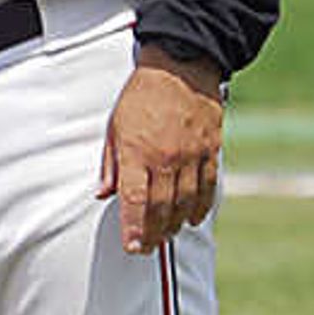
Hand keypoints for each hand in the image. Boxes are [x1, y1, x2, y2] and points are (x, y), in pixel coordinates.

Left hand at [98, 46, 225, 255]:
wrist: (181, 66)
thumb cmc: (144, 95)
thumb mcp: (115, 126)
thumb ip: (110, 164)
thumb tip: (103, 194)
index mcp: (137, 151)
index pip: (133, 199)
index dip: (132, 228)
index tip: (132, 246)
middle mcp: (165, 157)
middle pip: (160, 207)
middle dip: (153, 233)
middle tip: (147, 248)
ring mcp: (191, 155)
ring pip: (185, 202)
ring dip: (175, 225)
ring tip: (166, 236)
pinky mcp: (210, 150)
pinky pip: (207, 187)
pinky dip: (201, 207)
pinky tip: (193, 219)